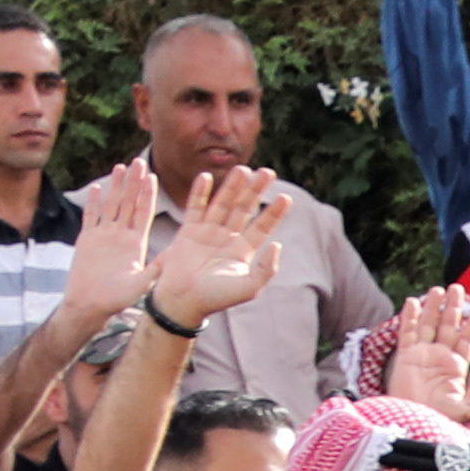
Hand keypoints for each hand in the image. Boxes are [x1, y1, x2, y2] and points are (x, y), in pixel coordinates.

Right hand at [54, 168, 153, 319]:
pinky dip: (92, 203)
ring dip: (115, 186)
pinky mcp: (86, 240)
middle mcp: (121, 235)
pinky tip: (96, 187)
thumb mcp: (142, 281)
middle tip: (139, 161)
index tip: (153, 176)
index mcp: (136, 242)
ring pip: (110, 205)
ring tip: (121, 166)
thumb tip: (177, 257)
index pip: (144, 212)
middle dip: (133, 182)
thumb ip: (157, 268)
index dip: (147, 194)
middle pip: (128, 203)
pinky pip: (90, 217)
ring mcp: (103, 236)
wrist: (90, 305)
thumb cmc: (118, 299)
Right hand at [146, 167, 284, 330]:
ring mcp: (207, 233)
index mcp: (244, 250)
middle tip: (267, 172)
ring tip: (242, 168)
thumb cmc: (216, 298)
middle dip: (255, 190)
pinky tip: (207, 176)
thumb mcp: (249, 287)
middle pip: (244, 209)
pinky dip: (200, 192)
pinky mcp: (188, 231)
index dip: (274, 212)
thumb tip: (277, 245)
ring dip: (232, 186)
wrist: (183, 301)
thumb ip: (266, 269)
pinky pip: (195, 207)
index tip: (286, 197)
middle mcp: (228, 238)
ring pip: (222, 204)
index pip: (263, 226)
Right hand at [386, 282, 469, 421]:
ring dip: (434, 308)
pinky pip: (408, 333)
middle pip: (449, 326)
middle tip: (457, 288)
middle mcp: (441, 357)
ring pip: (430, 325)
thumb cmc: (439, 418)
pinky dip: (410, 318)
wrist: (412, 421)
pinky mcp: (405, 357)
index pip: (468, 339)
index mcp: (458, 366)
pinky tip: (413, 302)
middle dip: (454, 308)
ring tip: (439, 289)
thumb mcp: (464, 407)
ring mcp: (423, 355)